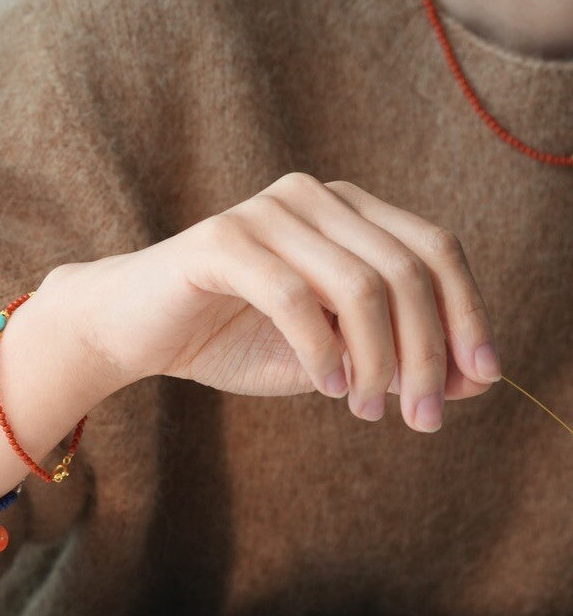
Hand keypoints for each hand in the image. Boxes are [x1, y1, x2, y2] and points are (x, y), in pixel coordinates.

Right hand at [44, 173, 500, 432]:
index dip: (468, 313)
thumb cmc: (232, 338)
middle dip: (426, 352)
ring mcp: (267, 211)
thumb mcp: (332, 357)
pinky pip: (294, 297)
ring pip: (360, 284)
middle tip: (423, 418)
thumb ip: (398, 358)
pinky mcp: (222, 240)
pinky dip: (320, 351)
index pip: (434, 248)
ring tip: (365, 409)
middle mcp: (314, 196)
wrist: (132, 331)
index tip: (482, 379)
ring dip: (377, 360)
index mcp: (347, 210)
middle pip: (407, 268)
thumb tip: (479, 380)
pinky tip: (323, 386)